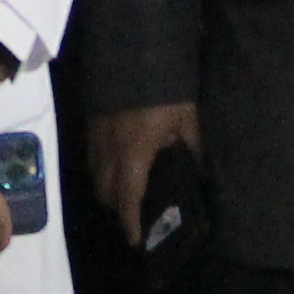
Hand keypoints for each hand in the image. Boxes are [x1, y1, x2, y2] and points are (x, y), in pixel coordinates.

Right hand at [92, 102, 204, 243]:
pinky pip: (93, 159)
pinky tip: (120, 166)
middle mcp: (109, 151)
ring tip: (129, 194)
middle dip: (119, 210)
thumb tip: (203, 175)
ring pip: (96, 177)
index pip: (128, 199)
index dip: (132, 223)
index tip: (137, 242)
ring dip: (109, 191)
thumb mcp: (187, 119)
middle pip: (106, 194)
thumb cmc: (166, 89)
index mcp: (134, 154)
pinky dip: (103, 171)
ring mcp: (96, 138)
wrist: (134, 52)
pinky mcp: (90, 125)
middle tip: (137, 216)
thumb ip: (193, 150)